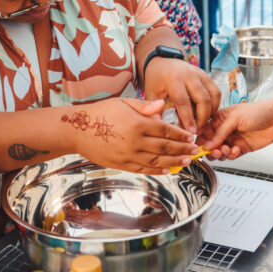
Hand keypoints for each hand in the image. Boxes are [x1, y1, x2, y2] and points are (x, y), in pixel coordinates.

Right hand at [69, 98, 199, 174]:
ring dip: (174, 162)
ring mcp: (128, 155)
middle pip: (165, 147)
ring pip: (157, 160)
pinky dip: (157, 170)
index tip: (191, 136)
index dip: (180, 134)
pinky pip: (143, 169)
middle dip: (182, 149)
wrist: (77, 130)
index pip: (165, 130)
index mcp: (137, 124)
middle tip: (194, 151)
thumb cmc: (100, 113)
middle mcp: (135, 142)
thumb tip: (163, 105)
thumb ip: (144, 106)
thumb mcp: (123, 103)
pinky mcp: (122, 165)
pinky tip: (167, 170)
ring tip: (186, 162)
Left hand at [143, 58, 220, 132]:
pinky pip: (216, 91)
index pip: (184, 102)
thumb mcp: (151, 93)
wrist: (162, 61)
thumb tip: (162, 128)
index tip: (191, 132)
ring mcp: (200, 73)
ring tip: (204, 123)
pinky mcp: (206, 75)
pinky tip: (208, 114)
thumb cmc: (156, 79)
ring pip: (213, 95)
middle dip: (203, 118)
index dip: (188, 119)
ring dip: (211, 112)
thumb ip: (155, 110)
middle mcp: (189, 75)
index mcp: (173, 79)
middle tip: (199, 130)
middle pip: (203, 99)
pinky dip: (215, 104)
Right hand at [198, 93, 272, 158]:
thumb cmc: (258, 111)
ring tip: (227, 150)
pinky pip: (231, 156)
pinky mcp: (241, 148)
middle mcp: (224, 130)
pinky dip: (232, 155)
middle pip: (210, 144)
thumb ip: (220, 132)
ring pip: (219, 152)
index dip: (201, 140)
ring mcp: (232, 140)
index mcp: (219, 119)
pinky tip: (237, 149)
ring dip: (221, 153)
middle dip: (211, 149)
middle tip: (216, 150)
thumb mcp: (235, 118)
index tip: (200, 146)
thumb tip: (207, 144)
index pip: (204, 131)